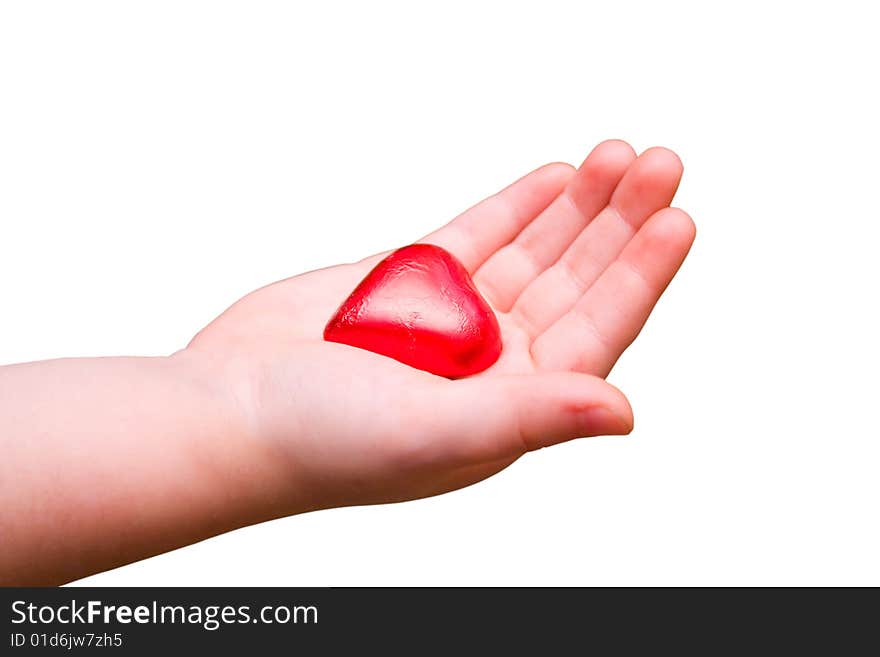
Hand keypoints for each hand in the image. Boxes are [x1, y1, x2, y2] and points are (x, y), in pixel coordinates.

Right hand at [186, 140, 694, 514]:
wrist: (227, 411)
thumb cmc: (319, 441)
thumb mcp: (436, 432)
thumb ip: (530, 416)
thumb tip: (623, 412)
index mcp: (511, 405)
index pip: (596, 332)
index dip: (640, 275)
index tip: (676, 217)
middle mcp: (492, 362)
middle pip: (574, 280)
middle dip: (619, 223)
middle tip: (659, 164)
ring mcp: (450, 316)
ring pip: (533, 250)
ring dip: (578, 205)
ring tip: (619, 157)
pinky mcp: (407, 279)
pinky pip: (477, 234)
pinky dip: (517, 205)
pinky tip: (555, 178)